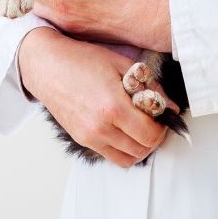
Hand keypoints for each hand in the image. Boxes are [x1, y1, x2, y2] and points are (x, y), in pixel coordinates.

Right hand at [18, 27, 177, 167]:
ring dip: (139, 147)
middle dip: (154, 137)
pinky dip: (123, 149)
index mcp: (113, 107)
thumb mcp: (121, 65)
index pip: (151, 135)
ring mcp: (89, 136)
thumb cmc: (81, 60)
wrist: (47, 65)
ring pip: (127, 159)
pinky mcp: (81, 139)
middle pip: (142, 150)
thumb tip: (170, 107)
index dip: (162, 128)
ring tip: (139, 127)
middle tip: (153, 121)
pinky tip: (123, 130)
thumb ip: (150, 87)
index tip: (161, 116)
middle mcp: (100, 127)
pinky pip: (110, 156)